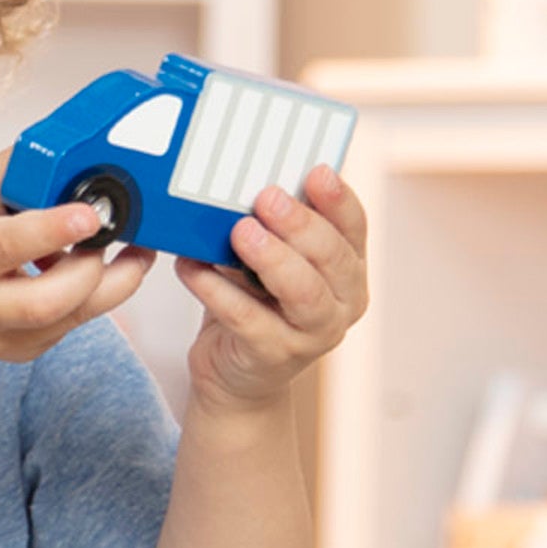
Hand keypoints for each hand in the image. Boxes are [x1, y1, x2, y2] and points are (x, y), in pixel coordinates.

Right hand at [0, 150, 155, 364]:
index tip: (91, 214)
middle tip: (120, 238)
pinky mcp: (15, 352)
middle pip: (44, 304)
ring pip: (66, 323)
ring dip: (109, 286)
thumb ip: (24, 170)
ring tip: (131, 254)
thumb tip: (83, 150)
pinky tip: (87, 273)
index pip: (6, 245)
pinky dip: (88, 300)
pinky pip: (67, 330)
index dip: (52, 231)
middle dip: (93, 270)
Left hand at [175, 166, 367, 409]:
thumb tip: (248, 181)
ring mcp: (313, 335)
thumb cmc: (256, 304)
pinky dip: (217, 290)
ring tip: (240, 231)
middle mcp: (342, 303)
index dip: (339, 199)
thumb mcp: (271, 262)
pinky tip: (192, 266)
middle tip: (267, 199)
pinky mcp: (274, 356)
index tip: (316, 171)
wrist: (236, 375)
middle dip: (300, 225)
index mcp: (348, 270)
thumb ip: (274, 229)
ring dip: (272, 258)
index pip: (354, 228)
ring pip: (302, 292)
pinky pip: (247, 318)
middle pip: (332, 258)